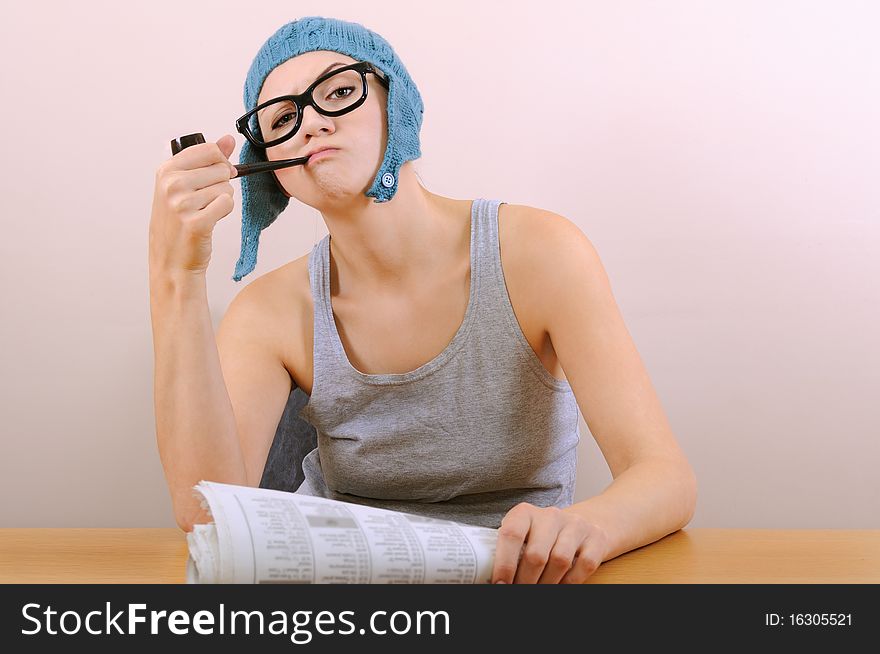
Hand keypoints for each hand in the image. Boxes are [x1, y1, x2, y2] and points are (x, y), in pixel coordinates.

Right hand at [149, 135, 237, 278]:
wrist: (171, 260)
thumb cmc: (177, 223)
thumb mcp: (184, 186)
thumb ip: (207, 160)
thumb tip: (228, 139)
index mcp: (166, 170)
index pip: (209, 150)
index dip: (220, 162)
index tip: (214, 176)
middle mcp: (172, 184)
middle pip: (222, 169)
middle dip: (220, 185)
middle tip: (204, 202)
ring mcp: (182, 203)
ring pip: (226, 188)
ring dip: (222, 202)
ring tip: (204, 213)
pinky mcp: (196, 222)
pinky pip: (227, 204)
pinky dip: (223, 213)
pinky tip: (209, 221)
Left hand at [491, 503, 608, 583]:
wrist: (584, 523)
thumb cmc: (543, 535)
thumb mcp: (524, 536)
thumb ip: (509, 551)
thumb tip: (488, 579)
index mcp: (525, 513)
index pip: (511, 534)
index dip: (504, 563)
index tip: (500, 584)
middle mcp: (550, 515)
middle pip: (536, 555)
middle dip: (525, 581)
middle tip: (519, 591)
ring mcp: (575, 525)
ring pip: (559, 562)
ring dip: (547, 584)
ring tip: (538, 590)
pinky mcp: (596, 538)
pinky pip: (583, 566)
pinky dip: (569, 582)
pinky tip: (559, 584)